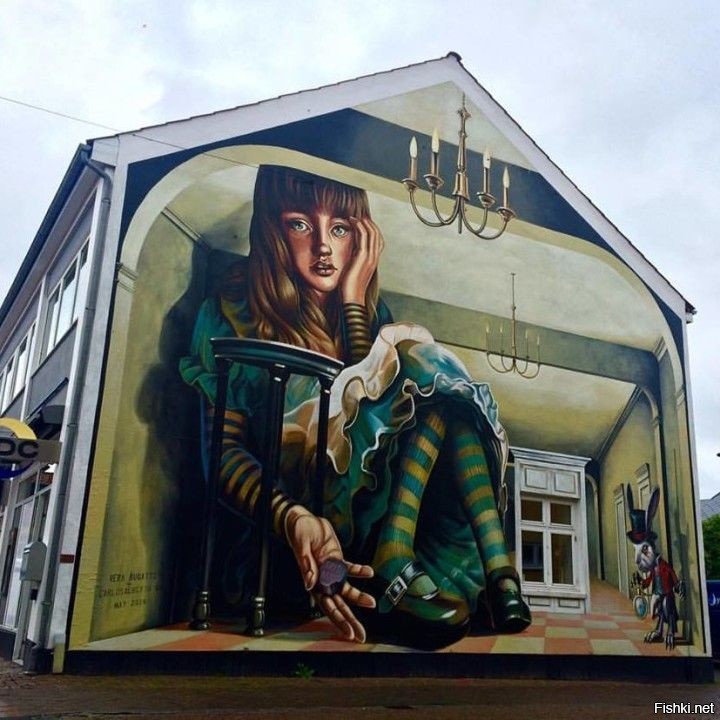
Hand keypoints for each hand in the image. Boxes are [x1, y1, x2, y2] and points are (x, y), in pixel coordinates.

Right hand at [285, 506, 375, 641]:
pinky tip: (369, 572)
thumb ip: (306, 564)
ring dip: (358, 597)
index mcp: (312, 581)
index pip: (326, 606)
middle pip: (338, 604)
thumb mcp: (301, 546)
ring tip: (372, 604)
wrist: (302, 520)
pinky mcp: (336, 559)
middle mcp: (322, 580)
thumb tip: (310, 584)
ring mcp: (330, 571)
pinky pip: (349, 568)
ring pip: (346, 589)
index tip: (348, 634)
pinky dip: (359, 571)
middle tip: (361, 635)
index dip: (338, 620)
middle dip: (350, 620)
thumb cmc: (298, 533)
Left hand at [340, 216, 383, 304]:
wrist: (352, 299)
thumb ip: (355, 262)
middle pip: (377, 235)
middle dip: (369, 223)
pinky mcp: (363, 257)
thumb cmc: (350, 289)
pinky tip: (353, 222)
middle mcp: (374, 258)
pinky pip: (363, 237)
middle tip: (358, 216)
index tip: (362, 223)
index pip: (378, 241)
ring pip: (371, 233)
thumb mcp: (354, 272)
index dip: (372, 230)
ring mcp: (370, 257)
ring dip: (363, 222)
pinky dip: (359, 227)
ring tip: (355, 217)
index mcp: (373, 262)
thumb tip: (350, 256)